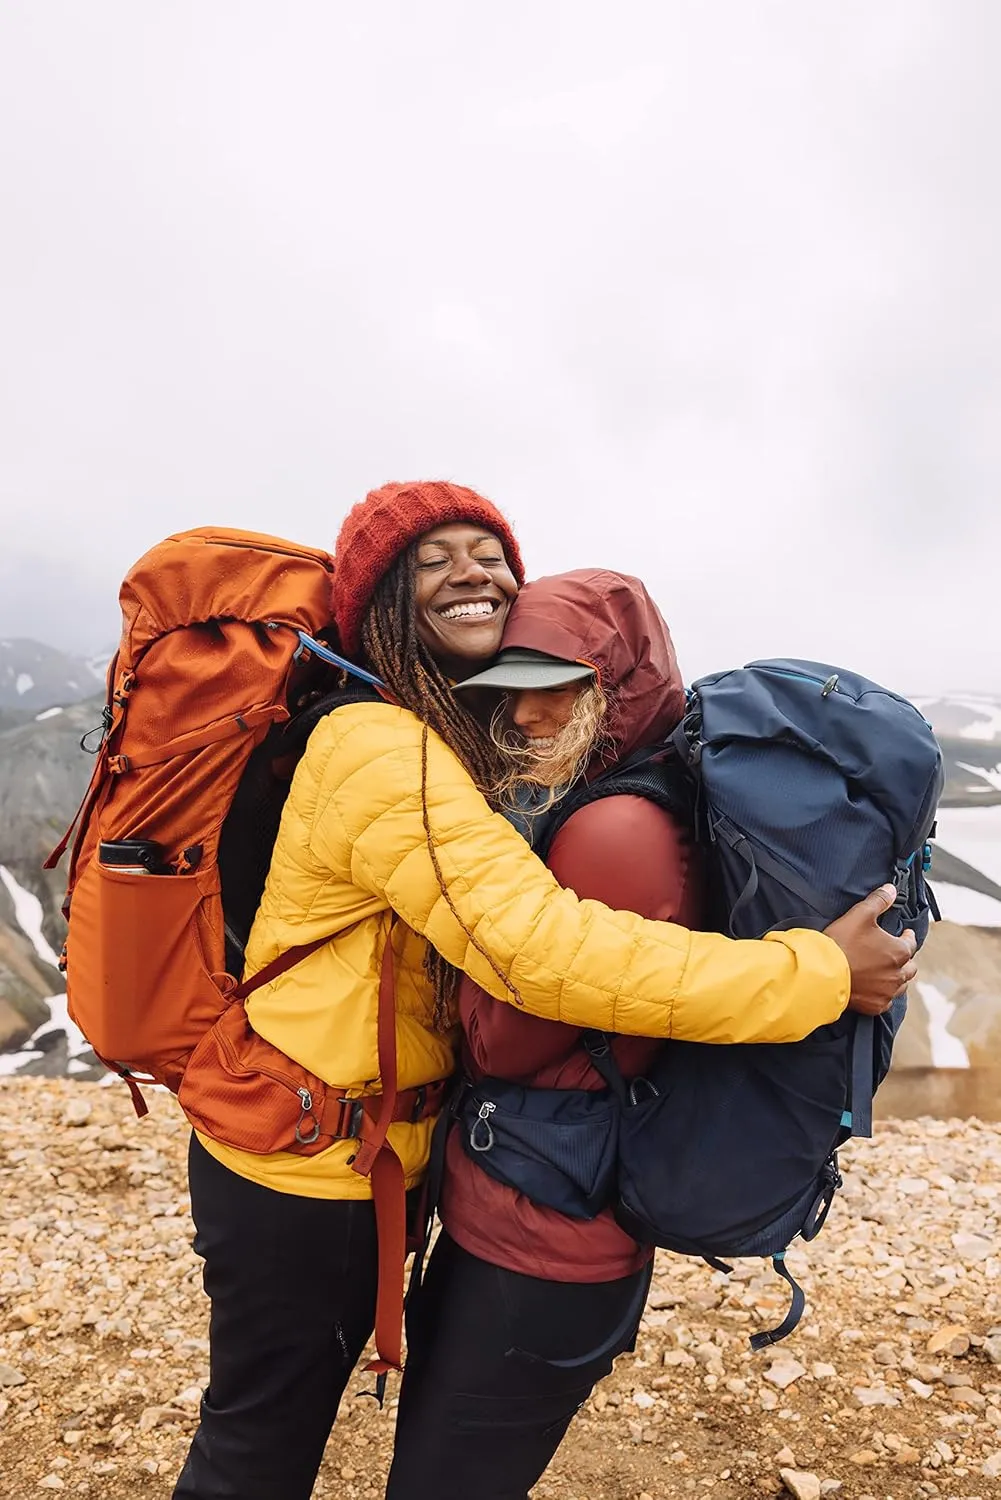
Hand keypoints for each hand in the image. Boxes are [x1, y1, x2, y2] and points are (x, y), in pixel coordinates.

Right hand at [823, 885, 917, 1014]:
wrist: (822, 973)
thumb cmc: (841, 943)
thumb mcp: (860, 915)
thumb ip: (878, 901)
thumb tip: (892, 889)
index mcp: (898, 951)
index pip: (911, 943)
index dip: (907, 936)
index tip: (905, 933)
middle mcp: (897, 974)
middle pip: (910, 967)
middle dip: (905, 959)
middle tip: (897, 954)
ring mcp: (886, 991)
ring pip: (900, 986)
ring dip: (896, 978)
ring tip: (887, 972)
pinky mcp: (875, 1005)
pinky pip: (886, 1001)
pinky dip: (883, 994)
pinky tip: (876, 989)